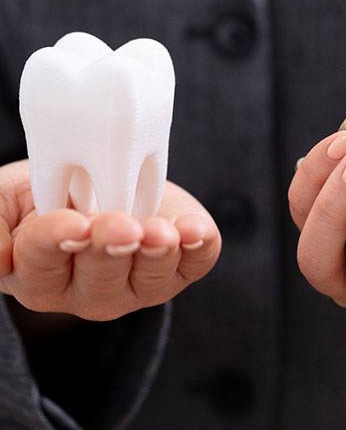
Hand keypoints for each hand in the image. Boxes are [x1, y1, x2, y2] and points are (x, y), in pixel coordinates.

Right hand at [0, 160, 220, 320]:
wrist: (106, 182)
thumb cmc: (52, 193)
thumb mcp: (10, 198)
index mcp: (41, 273)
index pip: (43, 263)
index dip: (57, 242)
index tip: (73, 222)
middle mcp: (89, 290)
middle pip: (101, 277)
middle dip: (112, 249)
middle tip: (123, 226)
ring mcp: (137, 284)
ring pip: (150, 278)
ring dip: (158, 253)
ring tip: (162, 232)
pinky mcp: (177, 269)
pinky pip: (194, 265)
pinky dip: (199, 248)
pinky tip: (196, 231)